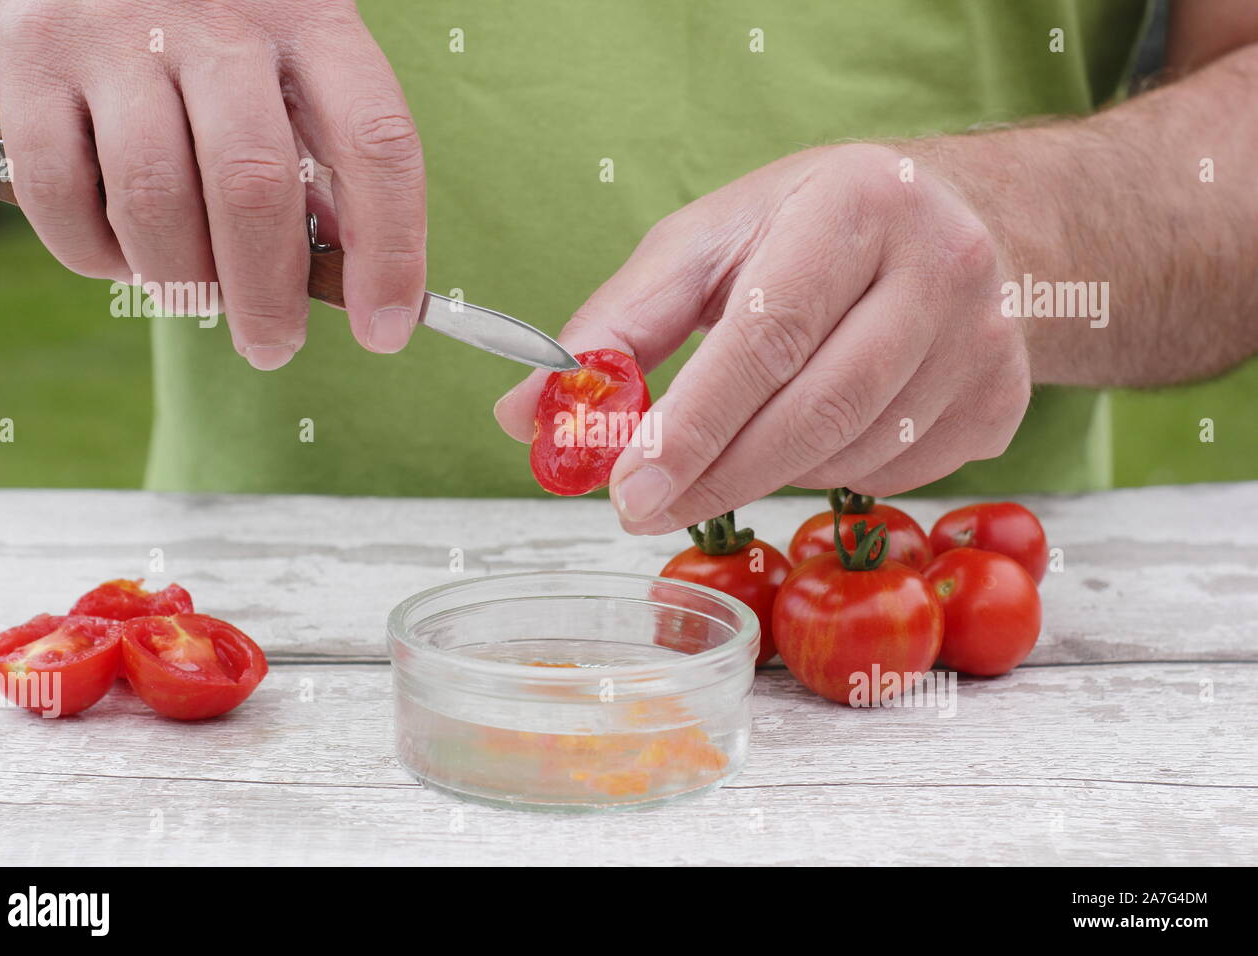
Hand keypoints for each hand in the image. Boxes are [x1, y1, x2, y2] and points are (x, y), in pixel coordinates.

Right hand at [0, 0, 424, 367]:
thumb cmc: (219, 28)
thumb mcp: (293, 63)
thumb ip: (321, 153)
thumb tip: (341, 271)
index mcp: (309, 19)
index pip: (376, 143)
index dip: (391, 251)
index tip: (385, 330)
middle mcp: (214, 18)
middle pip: (253, 184)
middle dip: (268, 295)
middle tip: (273, 345)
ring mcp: (113, 34)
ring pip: (155, 199)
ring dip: (183, 280)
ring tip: (194, 293)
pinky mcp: (29, 61)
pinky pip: (60, 195)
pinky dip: (96, 256)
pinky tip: (125, 255)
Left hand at [494, 144, 1030, 532]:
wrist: (953, 224)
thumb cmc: (808, 230)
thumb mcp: (710, 245)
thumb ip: (619, 324)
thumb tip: (528, 414)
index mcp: (857, 205)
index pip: (767, 335)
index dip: (692, 424)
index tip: (625, 488)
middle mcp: (943, 269)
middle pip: (817, 410)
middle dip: (717, 476)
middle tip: (639, 511)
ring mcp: (987, 342)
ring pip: (854, 455)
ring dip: (767, 475)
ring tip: (721, 458)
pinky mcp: (1003, 402)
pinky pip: (897, 475)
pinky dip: (828, 475)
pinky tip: (805, 437)